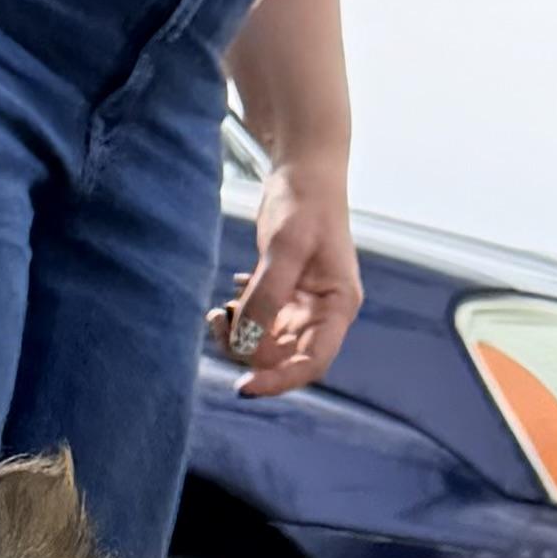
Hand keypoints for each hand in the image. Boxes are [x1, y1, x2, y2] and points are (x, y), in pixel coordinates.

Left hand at [210, 159, 361, 396]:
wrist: (303, 170)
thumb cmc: (304, 201)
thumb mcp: (285, 247)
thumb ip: (266, 296)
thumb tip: (246, 344)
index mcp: (339, 305)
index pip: (313, 363)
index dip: (279, 380)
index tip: (244, 387)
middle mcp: (324, 314)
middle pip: (285, 359)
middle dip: (248, 352)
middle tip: (218, 324)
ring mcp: (304, 308)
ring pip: (267, 346)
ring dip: (239, 338)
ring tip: (217, 313)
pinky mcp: (285, 299)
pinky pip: (259, 327)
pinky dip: (240, 322)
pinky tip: (227, 303)